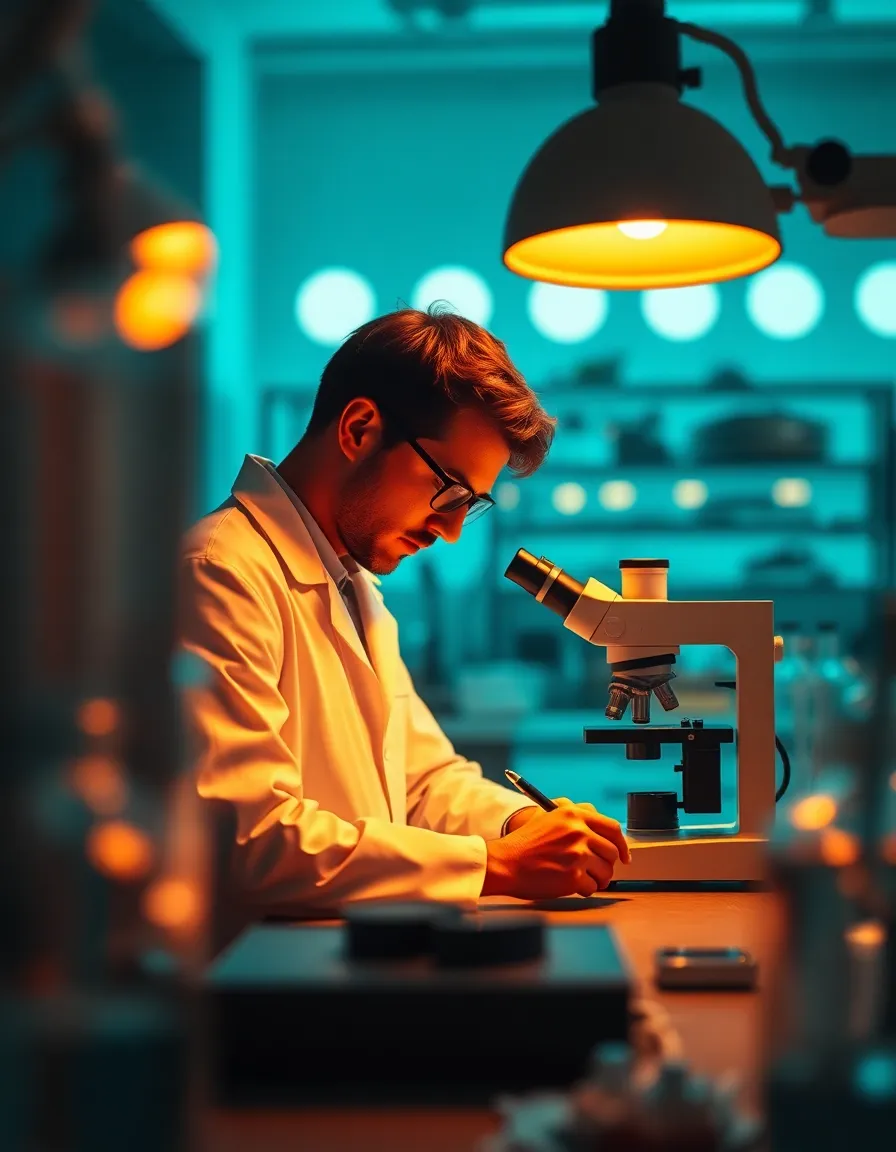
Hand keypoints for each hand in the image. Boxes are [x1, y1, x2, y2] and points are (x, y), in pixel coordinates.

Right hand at [483, 798, 629, 899]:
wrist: (505, 863)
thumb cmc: (526, 845)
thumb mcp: (549, 819)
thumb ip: (576, 820)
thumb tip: (604, 833)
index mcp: (574, 815)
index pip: (612, 828)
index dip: (621, 844)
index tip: (623, 855)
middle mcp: (578, 832)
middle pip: (612, 852)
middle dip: (606, 865)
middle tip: (596, 871)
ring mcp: (577, 855)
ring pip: (605, 872)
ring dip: (596, 879)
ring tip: (580, 878)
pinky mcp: (573, 876)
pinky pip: (592, 887)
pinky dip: (584, 890)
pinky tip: (569, 885)